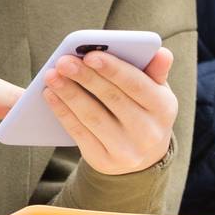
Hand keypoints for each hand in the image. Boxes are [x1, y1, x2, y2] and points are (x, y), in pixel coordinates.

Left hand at [44, 48, 177, 174]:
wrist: (143, 157)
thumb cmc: (144, 110)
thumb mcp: (156, 91)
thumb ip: (155, 70)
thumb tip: (162, 53)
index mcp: (163, 108)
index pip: (137, 85)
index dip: (113, 69)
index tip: (89, 54)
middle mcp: (148, 132)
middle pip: (112, 99)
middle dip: (85, 78)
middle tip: (63, 61)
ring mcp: (127, 150)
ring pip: (93, 117)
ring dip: (69, 94)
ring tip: (51, 76)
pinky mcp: (104, 161)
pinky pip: (80, 133)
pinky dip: (63, 112)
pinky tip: (50, 96)